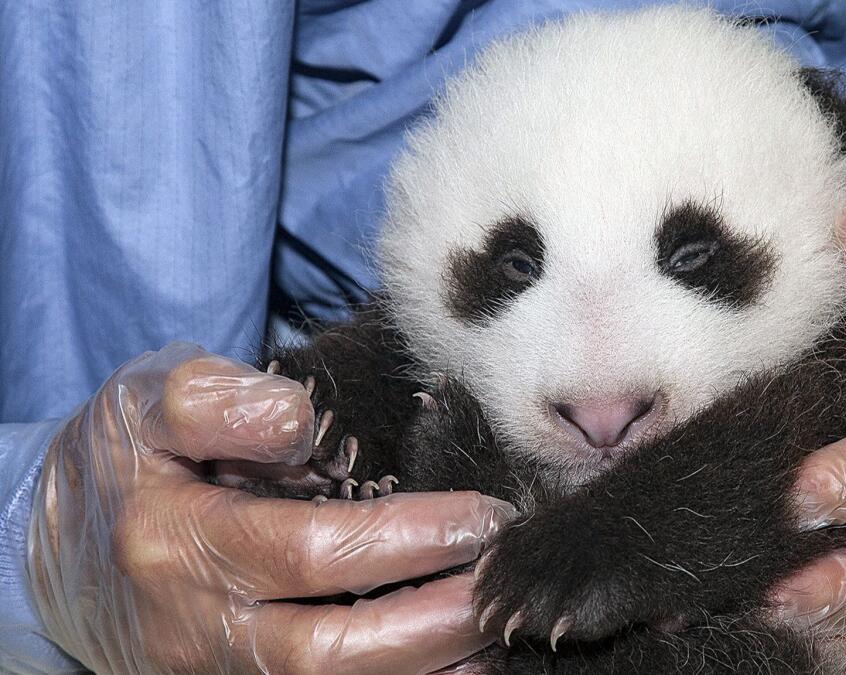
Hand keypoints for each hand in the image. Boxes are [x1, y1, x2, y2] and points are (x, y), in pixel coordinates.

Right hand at [26, 343, 515, 673]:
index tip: (479, 516)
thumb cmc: (123, 461)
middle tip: (502, 576)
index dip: (406, 539)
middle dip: (433, 621)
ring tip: (495, 621)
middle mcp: (195, 627)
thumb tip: (297, 421)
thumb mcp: (144, 402)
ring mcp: (216, 672)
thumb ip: (215, 398)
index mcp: (173, 543)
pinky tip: (461, 660)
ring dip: (428, 667)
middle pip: (329, 653)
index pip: (308, 552)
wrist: (58, 547)